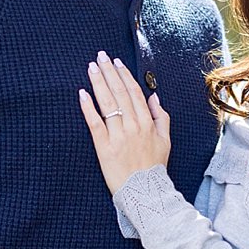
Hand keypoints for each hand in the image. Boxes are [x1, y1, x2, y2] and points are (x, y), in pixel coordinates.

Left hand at [77, 50, 170, 193]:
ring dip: (98, 83)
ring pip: (107, 104)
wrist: (145, 191)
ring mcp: (118, 135)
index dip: (124, 76)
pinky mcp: (104, 146)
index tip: (116, 62)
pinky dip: (88, 107)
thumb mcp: (165, 140)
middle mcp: (133, 125)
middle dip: (109, 72)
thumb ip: (161, 117)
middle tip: (100, 56)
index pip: (134, 93)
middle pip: (119, 93)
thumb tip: (154, 97)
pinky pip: (95, 123)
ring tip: (92, 67)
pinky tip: (82, 93)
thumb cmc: (154, 166)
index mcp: (147, 122)